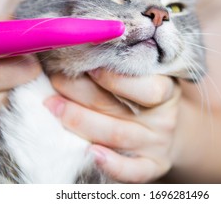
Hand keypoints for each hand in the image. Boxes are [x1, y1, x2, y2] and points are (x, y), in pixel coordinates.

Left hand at [45, 69, 180, 182]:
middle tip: (55, 80)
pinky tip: (90, 153)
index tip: (86, 66)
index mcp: (167, 92)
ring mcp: (157, 145)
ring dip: (80, 121)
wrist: (166, 127)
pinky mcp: (152, 167)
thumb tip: (83, 48)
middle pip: (119, 110)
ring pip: (117, 136)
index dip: (114, 78)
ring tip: (53, 106)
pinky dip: (112, 165)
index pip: (146, 88)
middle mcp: (163, 120)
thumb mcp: (148, 75)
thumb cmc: (148, 95)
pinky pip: (133, 172)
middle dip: (80, 93)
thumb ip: (126, 66)